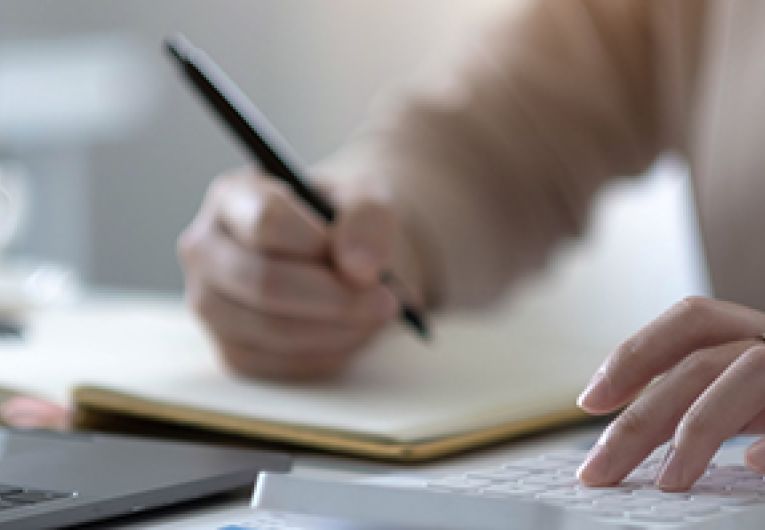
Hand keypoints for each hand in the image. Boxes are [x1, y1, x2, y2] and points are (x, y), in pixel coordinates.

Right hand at [178, 169, 421, 380]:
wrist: (347, 256)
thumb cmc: (347, 223)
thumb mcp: (368, 201)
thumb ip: (368, 219)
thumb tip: (358, 268)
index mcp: (233, 196)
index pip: (265, 222)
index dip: (320, 245)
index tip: (366, 261)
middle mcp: (206, 250)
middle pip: (264, 282)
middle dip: (335, 297)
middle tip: (386, 301)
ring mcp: (210, 304)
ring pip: (271, 329)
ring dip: (337, 328)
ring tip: (375, 315)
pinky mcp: (231, 350)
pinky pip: (278, 365)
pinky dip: (327, 354)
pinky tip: (352, 333)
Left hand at [576, 296, 764, 490]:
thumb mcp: (748, 396)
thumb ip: (706, 398)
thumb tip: (632, 429)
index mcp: (759, 334)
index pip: (690, 320)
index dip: (635, 352)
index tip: (591, 399)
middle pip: (698, 363)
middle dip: (639, 419)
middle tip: (597, 472)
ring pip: (744, 373)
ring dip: (697, 430)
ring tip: (667, 483)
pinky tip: (754, 465)